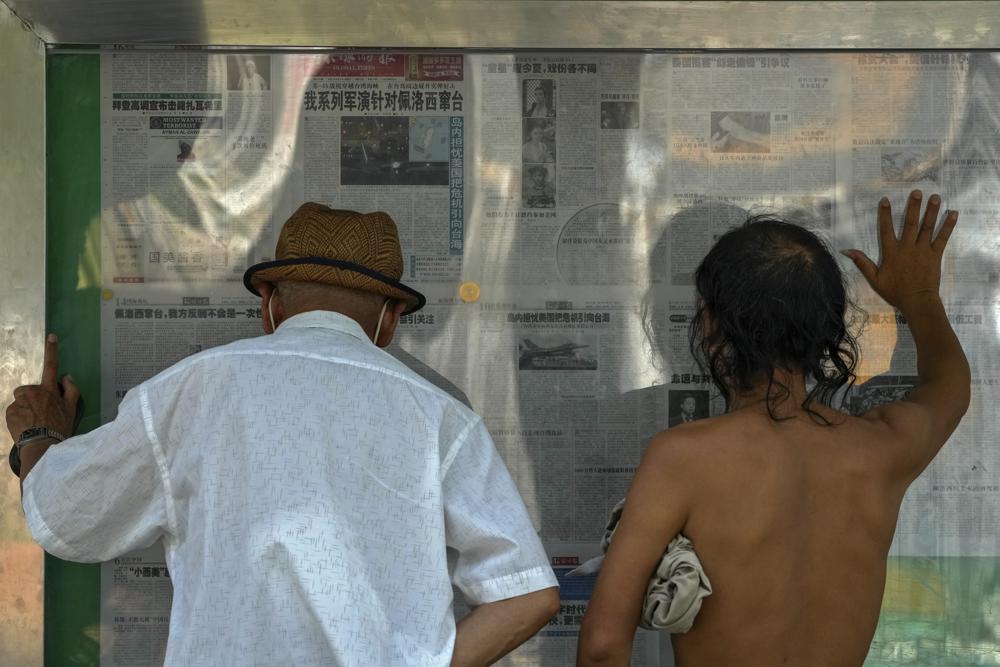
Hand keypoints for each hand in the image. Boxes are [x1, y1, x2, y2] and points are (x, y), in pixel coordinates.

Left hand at [5, 334, 79, 439]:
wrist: (42, 446)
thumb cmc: (59, 428)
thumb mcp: (72, 410)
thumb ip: (71, 390)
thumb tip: (66, 376)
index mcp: (49, 390)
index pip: (52, 366)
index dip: (52, 351)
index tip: (51, 336)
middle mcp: (33, 392)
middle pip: (28, 390)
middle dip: (31, 397)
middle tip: (39, 413)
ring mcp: (19, 402)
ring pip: (20, 400)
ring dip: (24, 407)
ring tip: (32, 421)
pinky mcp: (9, 412)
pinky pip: (13, 411)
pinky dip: (18, 417)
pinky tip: (25, 426)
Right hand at [842, 190, 957, 310]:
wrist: (917, 300)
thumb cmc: (895, 291)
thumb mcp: (874, 279)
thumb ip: (862, 263)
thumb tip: (846, 250)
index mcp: (891, 252)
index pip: (886, 229)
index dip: (884, 214)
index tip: (885, 200)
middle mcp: (907, 247)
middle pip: (910, 223)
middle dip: (913, 206)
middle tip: (917, 192)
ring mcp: (923, 250)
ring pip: (927, 227)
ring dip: (931, 211)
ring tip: (935, 197)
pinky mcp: (935, 254)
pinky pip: (942, 238)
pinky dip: (948, 225)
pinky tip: (953, 213)